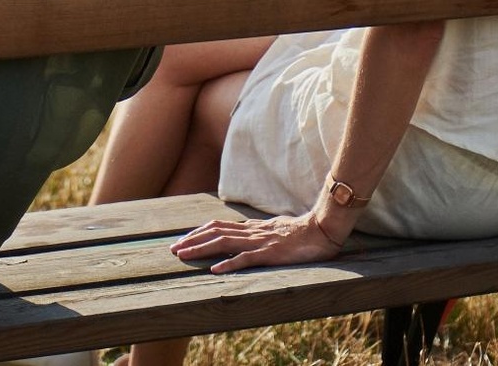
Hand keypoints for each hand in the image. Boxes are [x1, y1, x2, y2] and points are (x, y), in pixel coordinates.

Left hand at [170, 213, 343, 273]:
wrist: (323, 228)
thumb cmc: (303, 232)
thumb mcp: (276, 230)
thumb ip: (261, 233)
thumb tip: (249, 237)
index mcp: (253, 228)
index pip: (219, 226)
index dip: (199, 232)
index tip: (183, 240)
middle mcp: (252, 232)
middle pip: (215, 232)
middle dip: (192, 240)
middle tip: (173, 250)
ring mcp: (260, 242)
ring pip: (223, 243)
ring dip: (201, 250)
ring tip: (184, 256)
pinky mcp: (270, 254)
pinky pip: (246, 259)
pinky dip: (229, 264)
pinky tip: (215, 270)